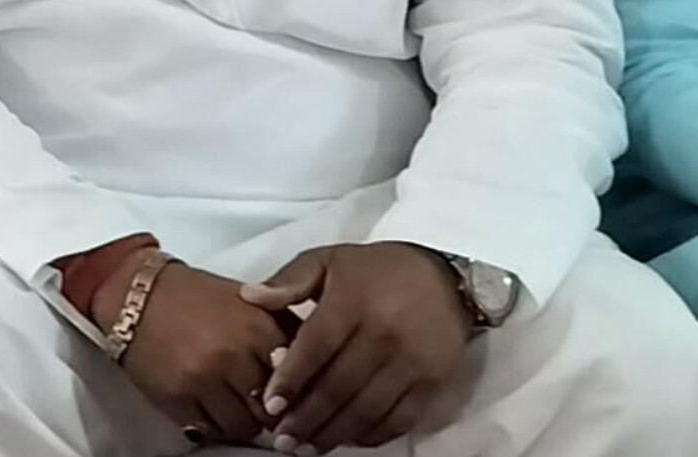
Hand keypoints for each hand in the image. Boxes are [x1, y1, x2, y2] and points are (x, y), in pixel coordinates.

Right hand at [115, 259, 294, 446]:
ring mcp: (204, 379)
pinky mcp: (177, 398)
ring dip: (245, 421)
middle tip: (267, 406)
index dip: (299, 390)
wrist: (135, 294)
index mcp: (257, 326)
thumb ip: (285, 326)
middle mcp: (233, 354)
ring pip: (245, 426)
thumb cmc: (195, 297)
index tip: (295, 394)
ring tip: (238, 406)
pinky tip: (214, 409)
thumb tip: (318, 360)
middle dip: (273, 410)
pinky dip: (216, 425)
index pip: (299, 377)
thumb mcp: (249, 300)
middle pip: (275, 408)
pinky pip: (211, 430)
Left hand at [241, 242, 476, 451]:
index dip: (292, 379)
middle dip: (307, 418)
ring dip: (334, 433)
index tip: (270, 404)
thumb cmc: (378, 270)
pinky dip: (371, 434)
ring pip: (366, 409)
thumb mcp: (329, 260)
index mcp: (352, 303)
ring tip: (307, 447)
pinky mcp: (432, 382)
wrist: (448, 279)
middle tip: (282, 440)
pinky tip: (348, 439)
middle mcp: (383, 335)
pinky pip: (399, 418)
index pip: (316, 348)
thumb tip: (249, 296)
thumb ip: (289, 280)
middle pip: (339, 386)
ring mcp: (410, 363)